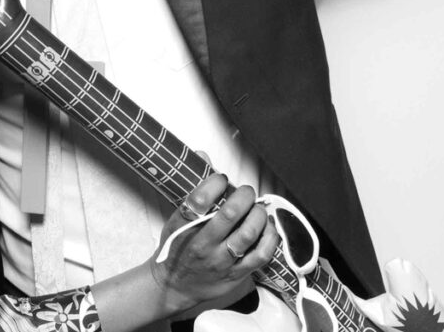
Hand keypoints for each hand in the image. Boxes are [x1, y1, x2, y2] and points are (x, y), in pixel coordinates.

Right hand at [150, 174, 279, 312]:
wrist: (173, 285)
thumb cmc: (177, 247)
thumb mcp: (175, 218)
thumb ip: (193, 189)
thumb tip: (203, 156)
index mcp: (184, 226)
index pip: (200, 198)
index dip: (215, 182)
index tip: (221, 177)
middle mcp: (202, 243)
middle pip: (230, 214)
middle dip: (244, 195)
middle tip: (246, 191)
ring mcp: (221, 261)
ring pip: (248, 234)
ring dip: (259, 215)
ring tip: (258, 208)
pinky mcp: (236, 275)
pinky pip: (260, 256)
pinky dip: (270, 238)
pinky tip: (269, 228)